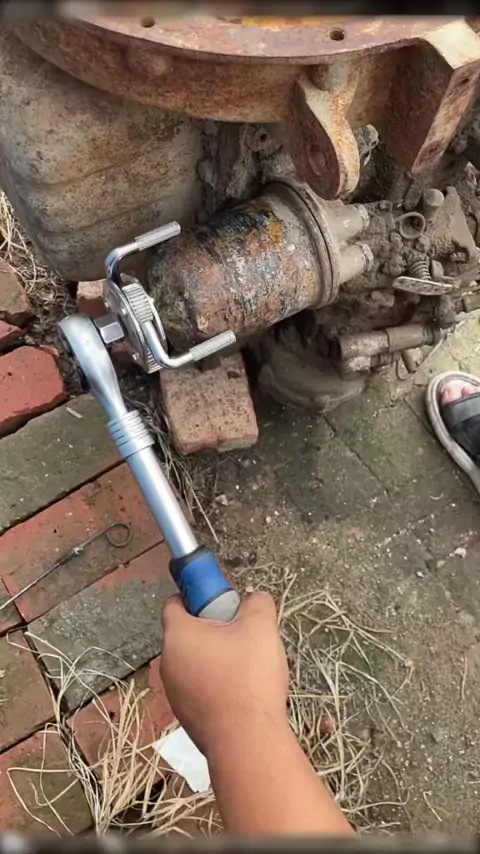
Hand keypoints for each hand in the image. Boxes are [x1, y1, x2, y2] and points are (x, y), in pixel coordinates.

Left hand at [160, 591, 288, 755]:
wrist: (246, 743)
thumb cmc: (248, 678)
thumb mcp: (261, 627)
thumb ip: (257, 603)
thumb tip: (254, 599)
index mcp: (178, 636)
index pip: (174, 603)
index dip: (197, 596)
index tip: (222, 603)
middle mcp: (168, 663)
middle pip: (187, 633)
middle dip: (213, 629)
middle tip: (241, 636)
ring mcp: (174, 693)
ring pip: (194, 662)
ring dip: (216, 658)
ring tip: (246, 667)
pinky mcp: (186, 716)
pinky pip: (199, 688)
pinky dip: (216, 684)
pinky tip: (241, 693)